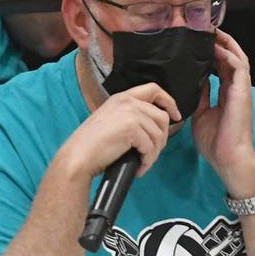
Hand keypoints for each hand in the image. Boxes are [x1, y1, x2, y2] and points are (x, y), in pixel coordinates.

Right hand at [55, 82, 181, 180]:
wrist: (79, 155)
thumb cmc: (92, 144)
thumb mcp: (111, 120)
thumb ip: (130, 116)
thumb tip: (154, 128)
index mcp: (121, 97)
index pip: (154, 89)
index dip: (169, 102)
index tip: (175, 116)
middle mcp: (127, 101)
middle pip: (162, 116)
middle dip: (162, 138)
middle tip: (151, 152)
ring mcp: (129, 113)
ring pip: (159, 134)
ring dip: (154, 153)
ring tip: (143, 162)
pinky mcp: (131, 128)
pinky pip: (151, 146)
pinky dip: (147, 160)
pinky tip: (138, 166)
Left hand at [190, 30, 254, 197]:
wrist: (227, 158)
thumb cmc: (215, 141)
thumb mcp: (200, 113)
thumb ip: (199, 95)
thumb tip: (193, 80)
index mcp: (226, 93)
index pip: (221, 65)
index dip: (212, 51)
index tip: (199, 40)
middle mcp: (235, 89)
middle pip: (230, 57)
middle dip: (220, 42)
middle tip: (205, 28)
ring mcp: (240, 90)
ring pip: (237, 58)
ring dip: (226, 43)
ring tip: (213, 30)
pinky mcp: (242, 92)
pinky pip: (239, 67)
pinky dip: (229, 54)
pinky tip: (217, 46)